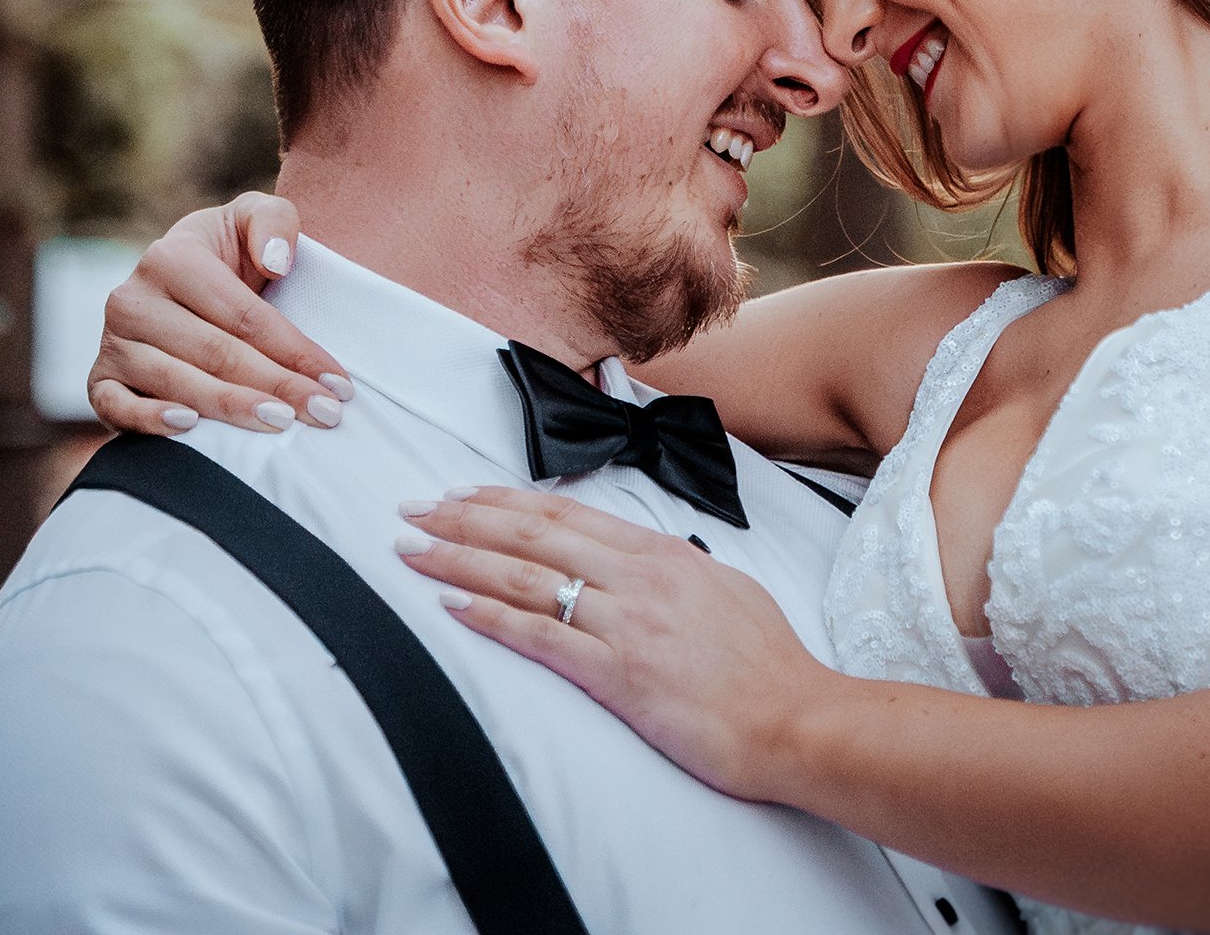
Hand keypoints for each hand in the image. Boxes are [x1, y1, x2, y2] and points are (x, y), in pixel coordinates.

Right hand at [86, 193, 354, 436]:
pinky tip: (191, 430)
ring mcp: (112, 343)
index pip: (244, 315)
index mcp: (171, 257)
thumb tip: (277, 262)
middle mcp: (132, 299)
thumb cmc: (227, 255)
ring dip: (233, 410)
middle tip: (325, 413)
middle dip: (277, 386)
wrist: (176, 281)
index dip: (294, 349)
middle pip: (217, 353)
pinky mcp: (99, 381)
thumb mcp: (252, 218)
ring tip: (282, 425)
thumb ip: (272, 221)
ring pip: (178, 383)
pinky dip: (150, 421)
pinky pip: (118, 408)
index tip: (338, 381)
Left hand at [395, 486, 825, 800]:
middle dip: (465, 519)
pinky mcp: (618, 674)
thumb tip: (654, 563)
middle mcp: (635, 576)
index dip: (506, 500)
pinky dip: (491, 619)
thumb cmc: (767, 663)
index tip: (463, 493)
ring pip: (526, 577)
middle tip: (416, 511)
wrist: (794, 716)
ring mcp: (625, 622)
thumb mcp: (725, 589)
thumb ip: (678, 571)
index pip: (565, 512)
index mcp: (659, 553)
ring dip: (462, 562)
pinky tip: (454, 609)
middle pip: (532, 534)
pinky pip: (541, 638)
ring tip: (416, 552)